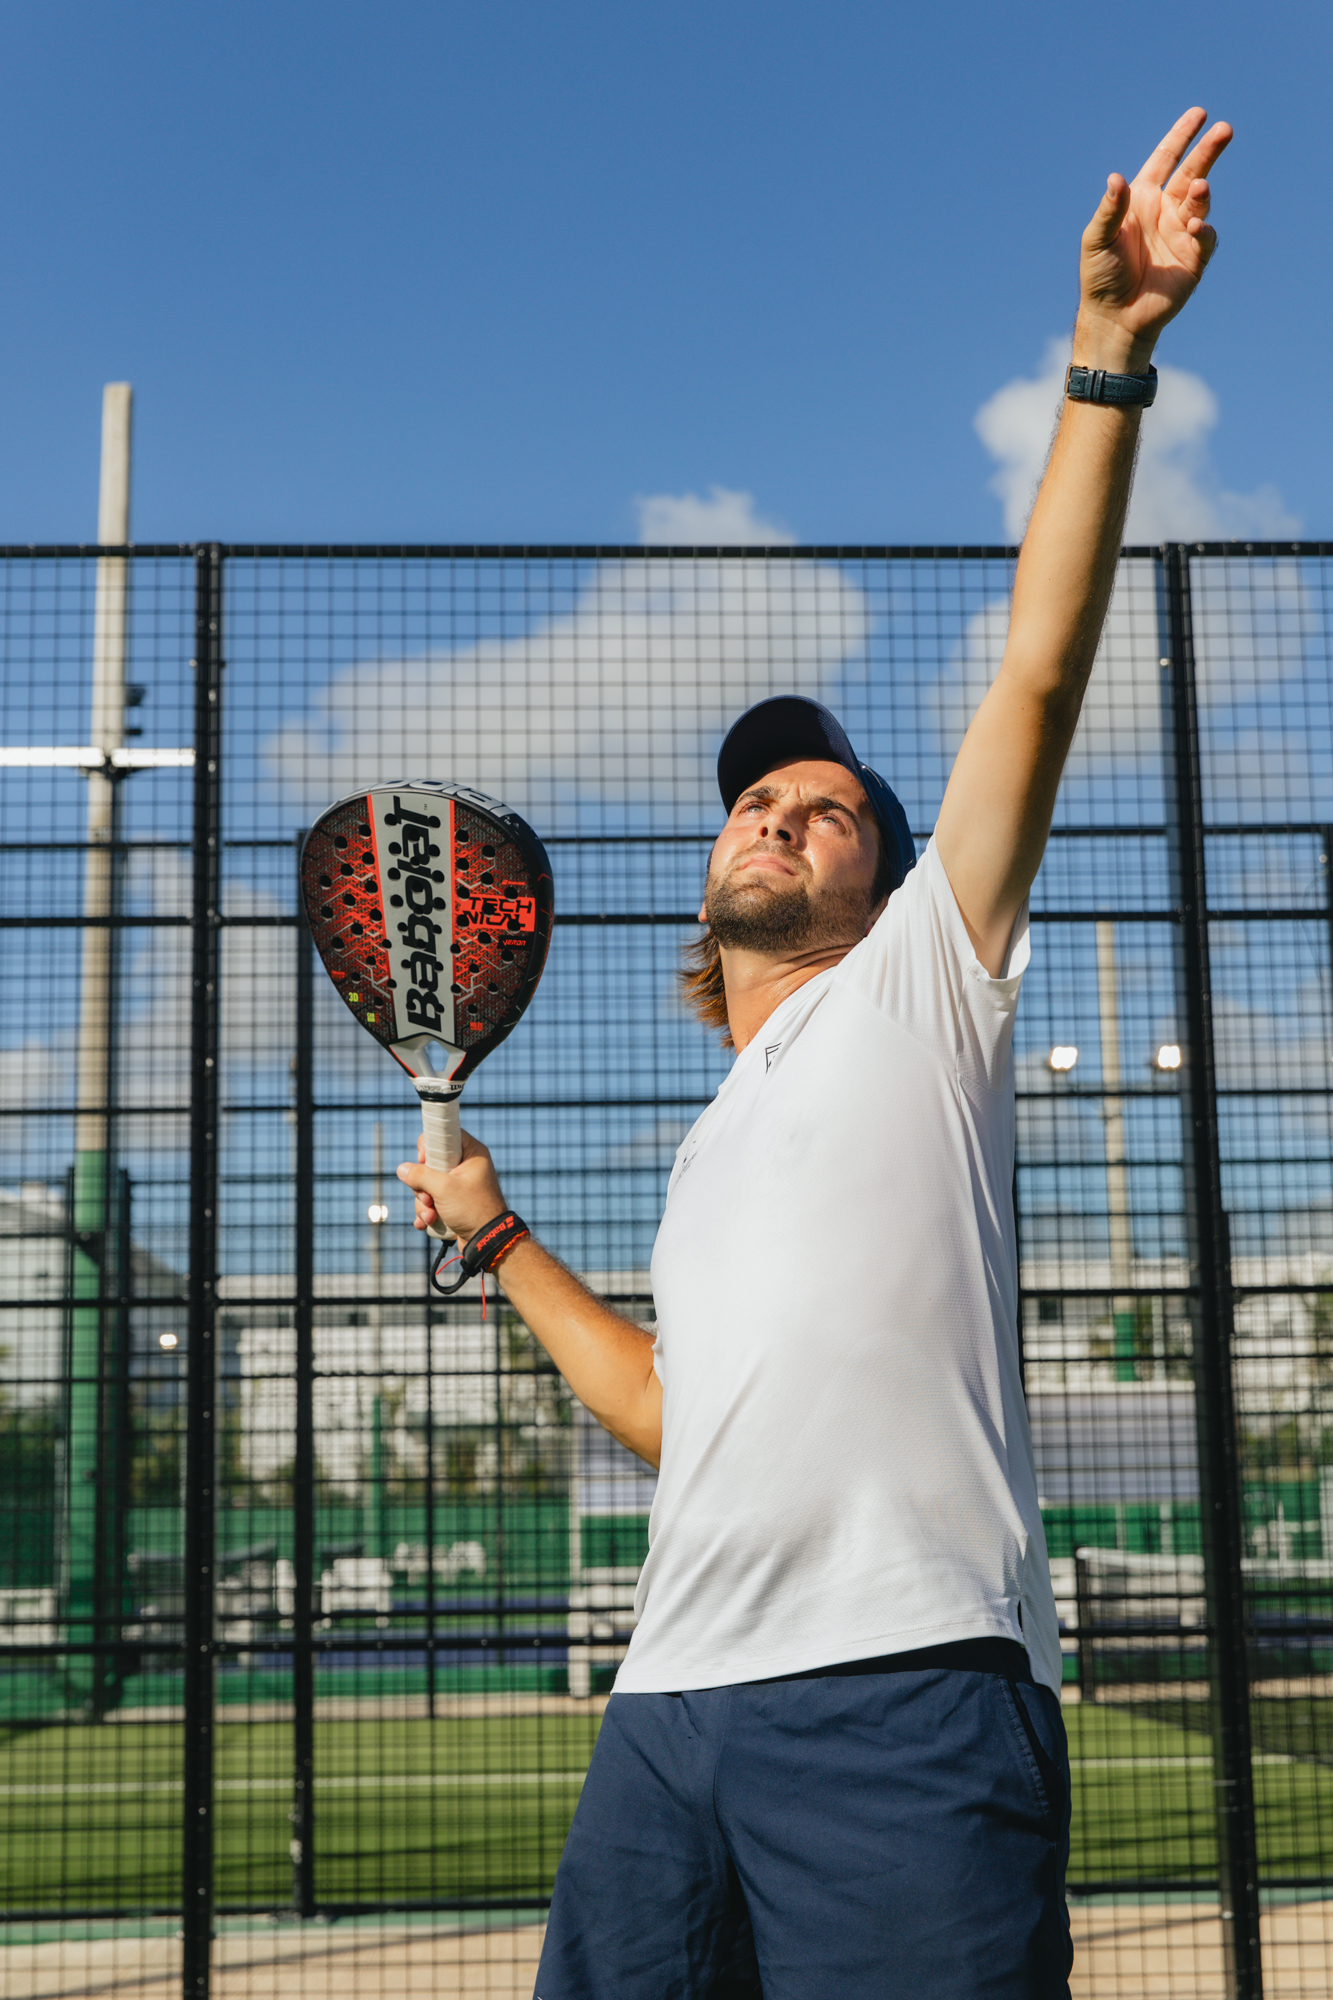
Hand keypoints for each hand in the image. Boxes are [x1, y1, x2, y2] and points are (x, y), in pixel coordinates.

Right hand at [397, 1128, 506, 1244]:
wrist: (488, 1241)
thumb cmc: (472, 1210)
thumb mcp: (443, 1189)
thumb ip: (421, 1176)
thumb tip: (402, 1169)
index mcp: (472, 1154)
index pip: (445, 1135)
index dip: (429, 1146)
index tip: (422, 1160)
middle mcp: (466, 1166)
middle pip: (431, 1164)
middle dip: (423, 1185)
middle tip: (428, 1198)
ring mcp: (460, 1185)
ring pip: (429, 1185)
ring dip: (423, 1203)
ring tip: (430, 1216)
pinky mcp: (454, 1202)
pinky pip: (433, 1200)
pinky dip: (428, 1211)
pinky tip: (426, 1223)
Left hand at [1077, 107, 1231, 371]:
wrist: (1114, 317)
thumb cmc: (1101, 276)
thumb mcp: (1096, 239)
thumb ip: (1109, 210)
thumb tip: (1115, 179)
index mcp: (1143, 199)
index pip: (1166, 159)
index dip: (1182, 136)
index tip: (1199, 114)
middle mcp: (1165, 211)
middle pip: (1192, 172)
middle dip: (1208, 151)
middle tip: (1224, 130)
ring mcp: (1182, 233)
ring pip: (1200, 202)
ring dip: (1203, 192)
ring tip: (1201, 186)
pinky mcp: (1194, 258)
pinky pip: (1205, 238)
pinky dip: (1204, 230)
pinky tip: (1195, 227)